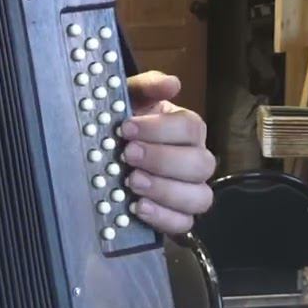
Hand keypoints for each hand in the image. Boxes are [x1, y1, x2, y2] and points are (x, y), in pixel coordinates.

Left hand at [120, 71, 215, 234]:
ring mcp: (191, 191)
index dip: (160, 129)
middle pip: (201, 164)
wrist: (106, 153)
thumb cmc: (123, 123)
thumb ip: (147, 87)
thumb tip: (172, 84)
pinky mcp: (178, 218)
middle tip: (128, 155)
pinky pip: (184, 224)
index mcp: (188, 130)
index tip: (126, 128)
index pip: (191, 128)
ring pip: (200, 197)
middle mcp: (196, 160)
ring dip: (166, 190)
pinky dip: (163, 217)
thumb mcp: (129, 99)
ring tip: (132, 182)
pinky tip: (138, 207)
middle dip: (162, 160)